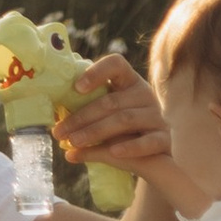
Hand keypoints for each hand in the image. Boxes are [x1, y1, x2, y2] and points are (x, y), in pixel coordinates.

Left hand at [59, 54, 171, 179]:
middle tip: (59, 131)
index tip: (76, 88)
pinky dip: (130, 146)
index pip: (116, 64)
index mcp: (129, 82)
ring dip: (95, 131)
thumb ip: (87, 114)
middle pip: (111, 101)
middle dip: (81, 117)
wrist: (157, 156)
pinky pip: (148, 142)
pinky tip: (113, 152)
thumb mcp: (107, 118)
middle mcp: (145, 94)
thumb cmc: (124, 131)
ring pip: (124, 119)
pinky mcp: (165, 139)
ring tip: (73, 142)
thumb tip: (54, 122)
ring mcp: (157, 116)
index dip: (96, 72)